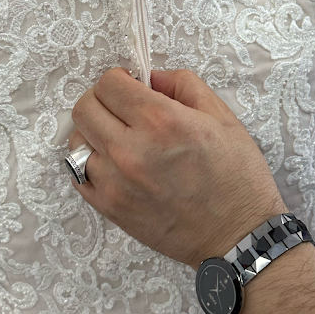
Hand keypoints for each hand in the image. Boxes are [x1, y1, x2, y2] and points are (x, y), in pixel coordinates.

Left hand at [69, 67, 284, 267]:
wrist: (238, 236)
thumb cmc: (236, 177)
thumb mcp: (222, 116)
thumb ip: (182, 84)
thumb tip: (149, 78)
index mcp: (161, 121)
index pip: (108, 84)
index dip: (120, 78)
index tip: (131, 85)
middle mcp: (131, 150)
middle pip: (84, 108)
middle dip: (102, 100)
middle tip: (123, 109)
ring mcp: (116, 182)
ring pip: (76, 141)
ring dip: (94, 132)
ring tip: (119, 139)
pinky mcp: (110, 208)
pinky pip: (78, 175)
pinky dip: (91, 163)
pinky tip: (115, 165)